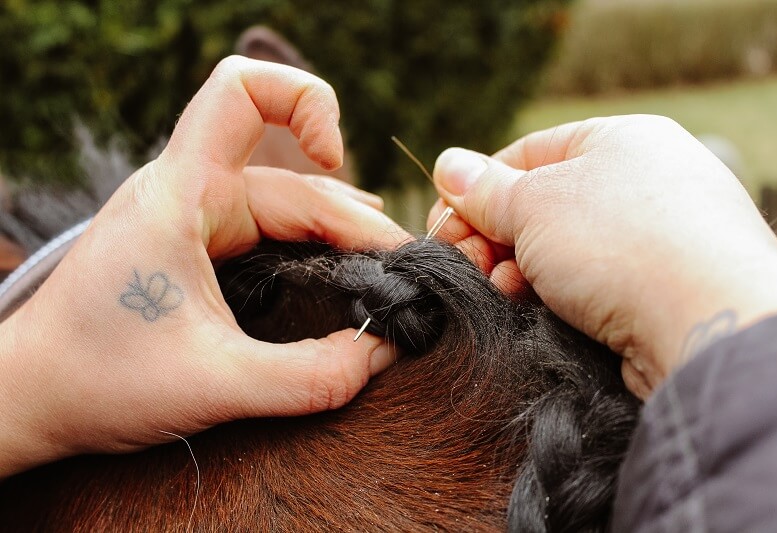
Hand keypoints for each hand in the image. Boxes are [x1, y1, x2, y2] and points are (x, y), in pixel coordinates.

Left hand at [0, 56, 408, 477]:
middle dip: (356, 223)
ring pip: (289, 206)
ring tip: (388, 275)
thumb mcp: (214, 385)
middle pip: (295, 179)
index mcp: (180, 194)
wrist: (30, 398)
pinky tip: (344, 274)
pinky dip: (315, 249)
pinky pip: (273, 232)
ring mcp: (195, 219)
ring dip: (341, 236)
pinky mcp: (199, 247)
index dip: (306, 104)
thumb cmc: (97, 379)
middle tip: (405, 276)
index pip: (241, 92)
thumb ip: (309, 377)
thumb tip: (384, 351)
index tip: (338, 162)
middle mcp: (189, 193)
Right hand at [428, 115, 776, 397]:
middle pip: (540, 206)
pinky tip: (530, 306)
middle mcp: (642, 183)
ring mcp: (655, 238)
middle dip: (493, 237)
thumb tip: (447, 165)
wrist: (704, 323)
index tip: (445, 221)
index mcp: (619, 141)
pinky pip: (589, 282)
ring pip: (560, 250)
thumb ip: (486, 189)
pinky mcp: (659, 288)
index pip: (527, 154)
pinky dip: (551, 293)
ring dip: (516, 269)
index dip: (478, 188)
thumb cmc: (618, 242)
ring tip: (499, 287)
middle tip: (463, 261)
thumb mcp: (534, 204)